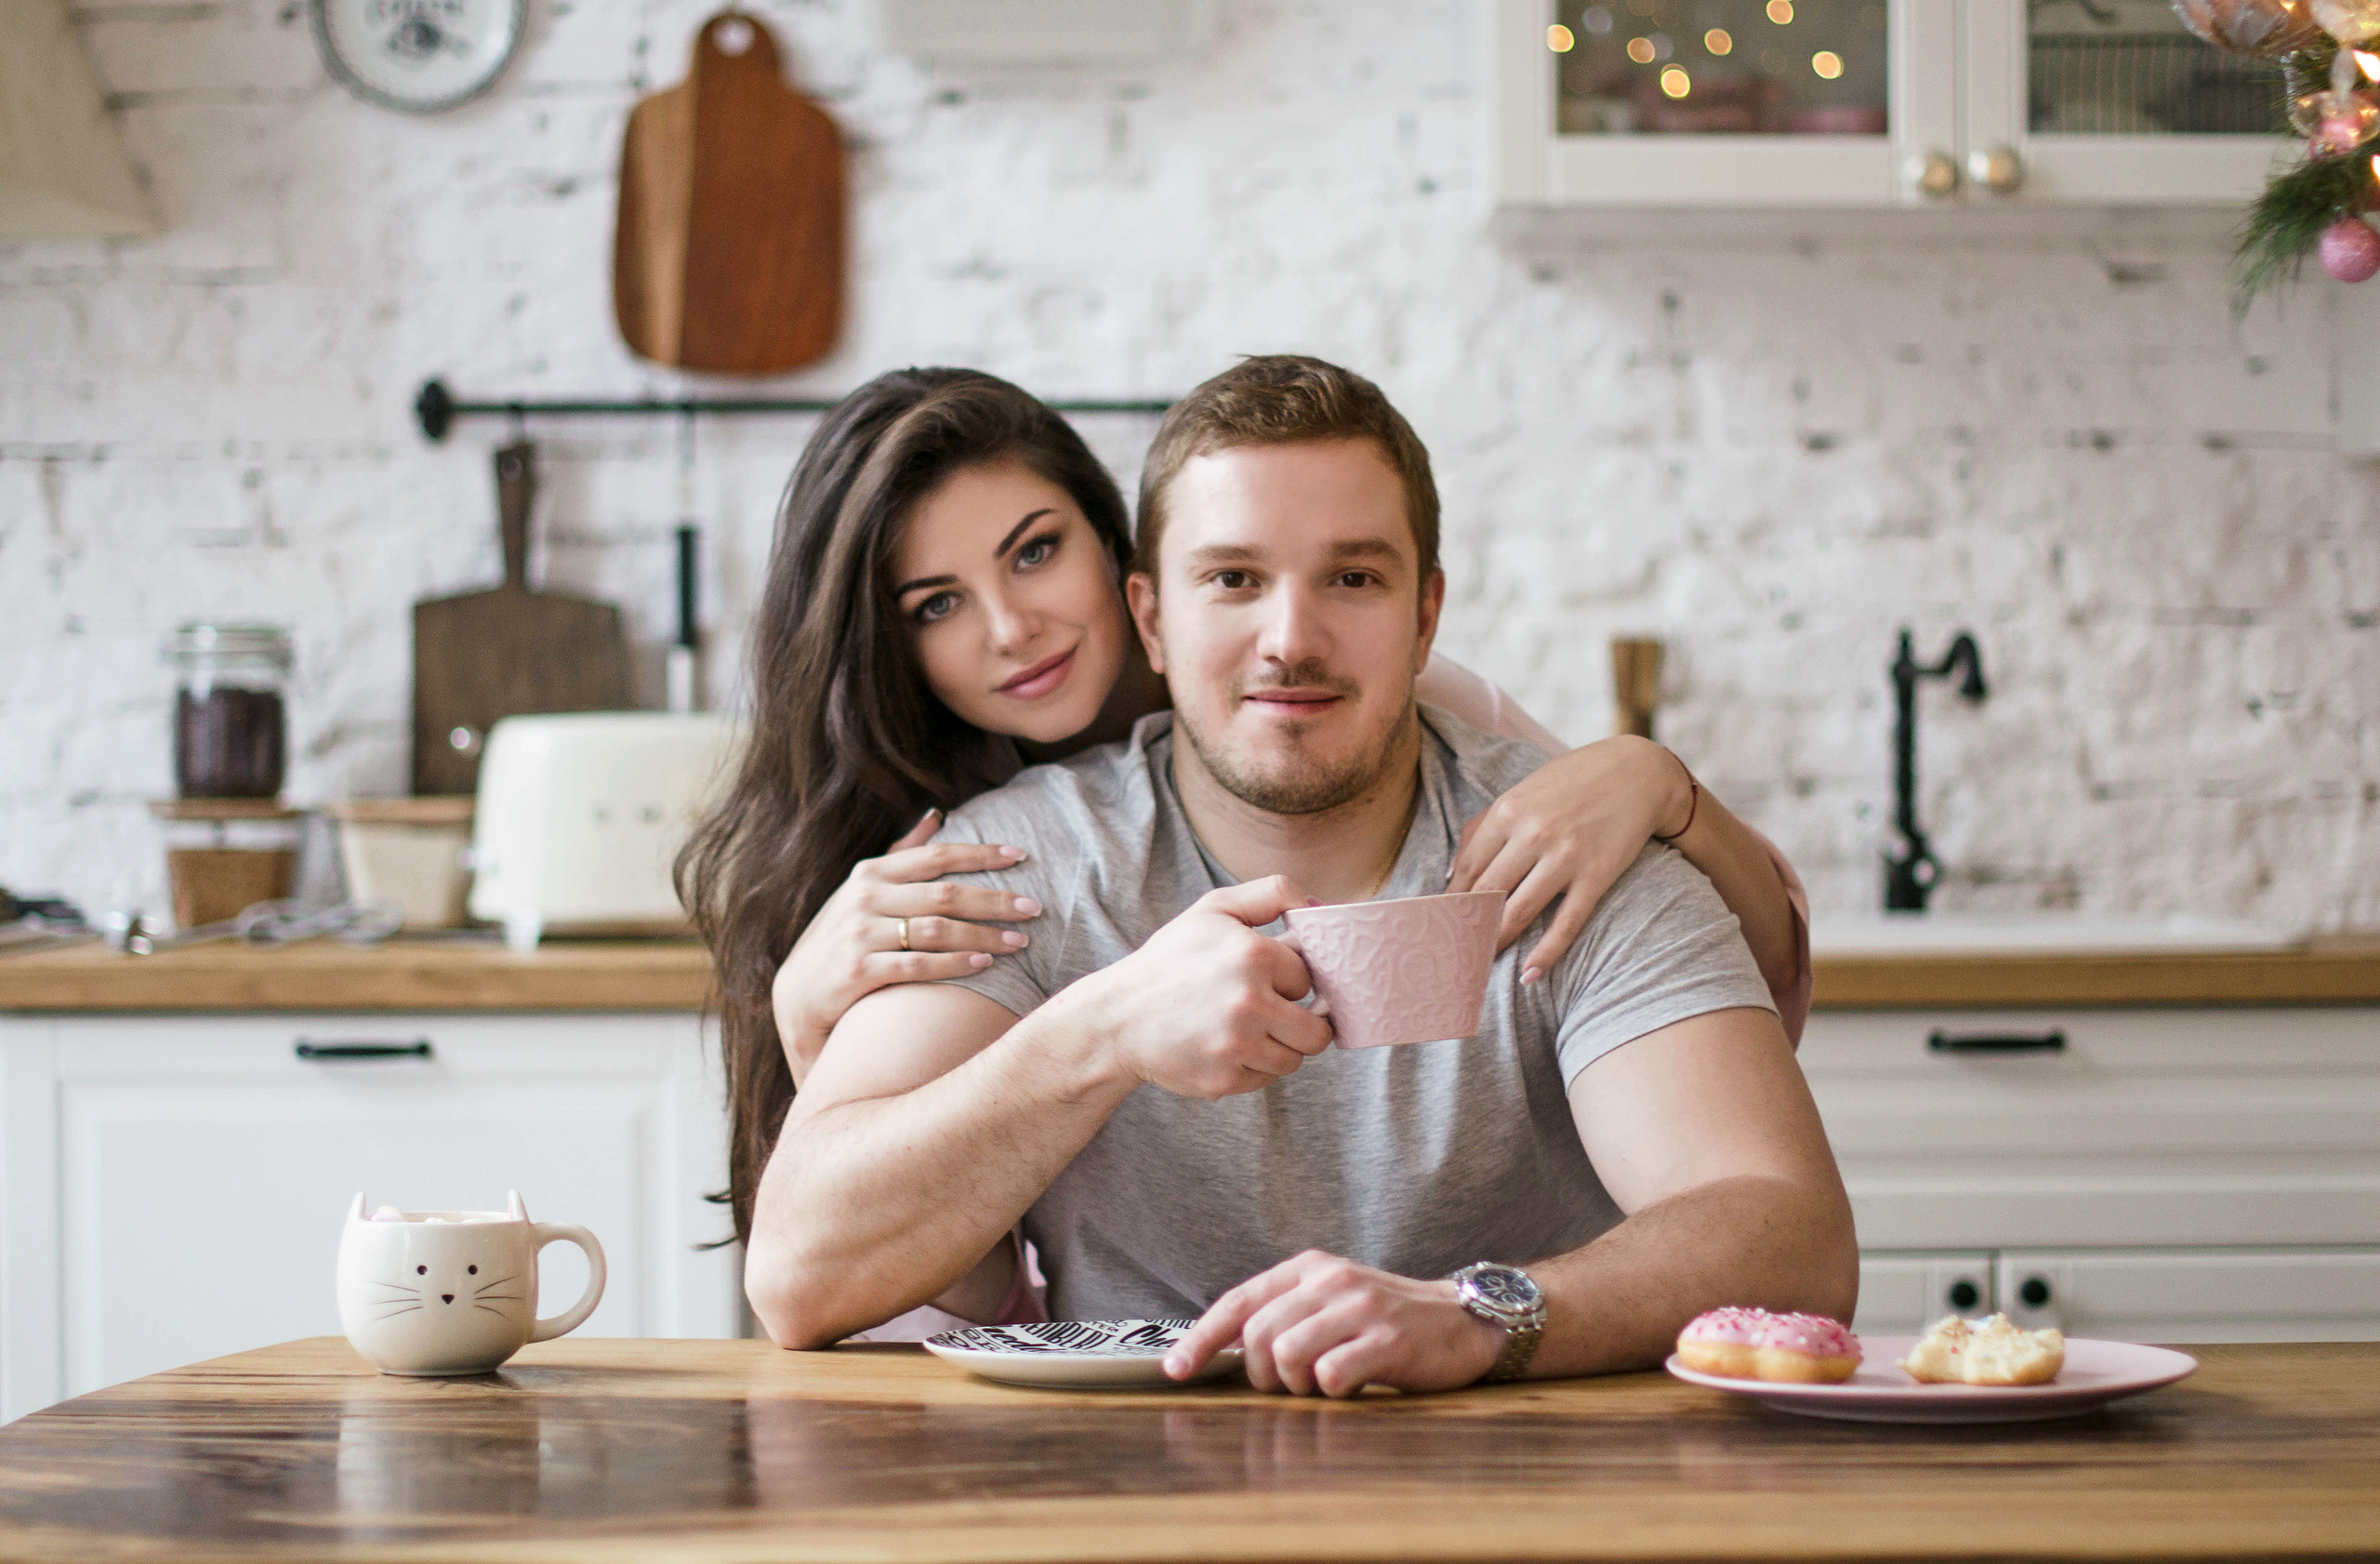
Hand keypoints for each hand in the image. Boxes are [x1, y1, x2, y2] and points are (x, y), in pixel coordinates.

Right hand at [770, 810, 1041, 1082]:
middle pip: (946, 893)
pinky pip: (919, 965)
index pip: (937, 856)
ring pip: (938, 930)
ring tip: (1020, 942)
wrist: (798, 996)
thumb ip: (900, 853)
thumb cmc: (842, 938)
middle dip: (995, 899)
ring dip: (985, 936)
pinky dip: (955, 965)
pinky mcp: (860, 970)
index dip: (982, 854)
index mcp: (871, 872)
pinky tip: (984, 966)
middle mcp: (866, 897)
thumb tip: (937, 814)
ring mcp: (861, 933)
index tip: (1022, 856)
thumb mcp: (862, 890)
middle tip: (1034, 907)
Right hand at [1063, 876, 1333, 1099]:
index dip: (1288, 979)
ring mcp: (1237, 1046)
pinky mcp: (1224, 1079)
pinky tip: (1224, 1048)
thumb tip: (1319, 904)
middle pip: (1317, 1031)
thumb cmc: (1169, 962)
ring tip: (1243, 1030)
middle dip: (1301, 1024)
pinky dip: (1251, 1068)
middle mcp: (1250, 1002)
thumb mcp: (1214, 910)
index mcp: (1254, 955)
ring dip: (1277, 1047)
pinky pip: (1264, 1080)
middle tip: (1272, 1014)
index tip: (1264, 979)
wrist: (1119, 1019)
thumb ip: (1270, 893)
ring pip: (1294, 1060)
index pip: (1308, 979)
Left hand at [1164, 1251, 1504, 1396]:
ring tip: (1322, 1384)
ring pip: (1286, 1355)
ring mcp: (1359, 1309)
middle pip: (1256, 1335)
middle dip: (1260, 1374)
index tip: (1177, 1370)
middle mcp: (1330, 1281)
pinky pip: (1330, 1376)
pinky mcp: (1386, 1341)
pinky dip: (1332, 1392)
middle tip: (1287, 1387)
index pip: (1238, 1301)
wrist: (1465, 1320)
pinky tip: (1352, 1386)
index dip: (1201, 1338)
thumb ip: (1285, 1314)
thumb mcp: (1333, 1300)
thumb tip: (1225, 1350)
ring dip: (1295, 1385)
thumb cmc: (1389, 1320)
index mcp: (1309, 1269)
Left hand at [1446, 735, 1692, 984]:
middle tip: (1453, 955)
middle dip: (1466, 928)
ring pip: (1519, 912)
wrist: (1638, 772)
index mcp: (1508, 811)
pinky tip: (1529, 974)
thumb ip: (1483, 827)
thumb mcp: (1522, 792)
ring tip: (1481, 966)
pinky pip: (1566, 924)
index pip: (1468, 870)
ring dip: (1496, 943)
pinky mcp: (1596, 876)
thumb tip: (1452, 874)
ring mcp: (1565, 857)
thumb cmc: (1572, 783)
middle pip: (1487, 894)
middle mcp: (1532, 835)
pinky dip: (1546, 953)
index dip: (1451, 904)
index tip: (1440, 927)